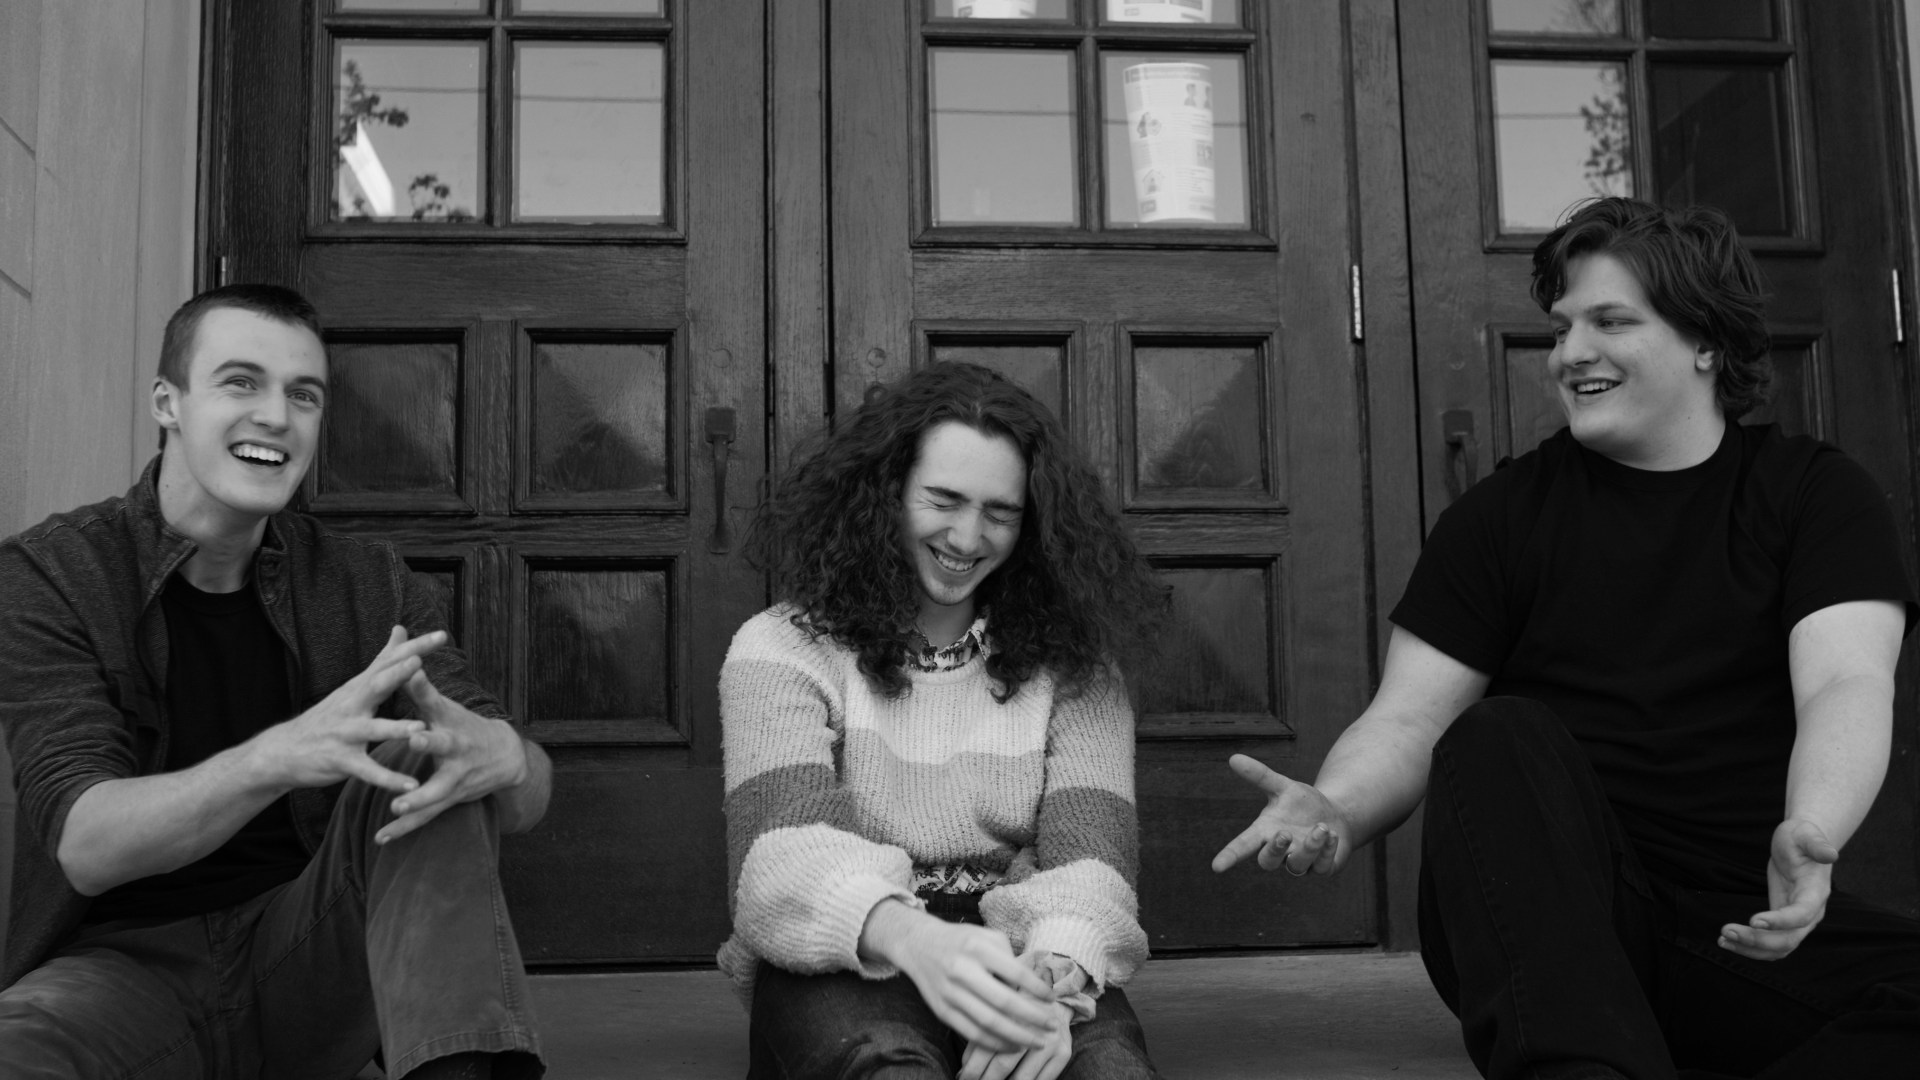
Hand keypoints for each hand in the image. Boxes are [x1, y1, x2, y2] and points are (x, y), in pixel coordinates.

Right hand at [251, 625, 435, 793]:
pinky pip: (369, 771)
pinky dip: (389, 779)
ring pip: (373, 729)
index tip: (443, 635)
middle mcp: (353, 705)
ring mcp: (346, 733)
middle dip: (398, 674)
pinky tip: (410, 786)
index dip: (415, 648)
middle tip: (419, 663)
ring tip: (420, 729)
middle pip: (377, 685)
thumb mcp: (355, 685)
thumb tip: (399, 628)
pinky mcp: (342, 760)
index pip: (390, 661)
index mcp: (361, 687)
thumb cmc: (329, 717)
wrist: (283, 751)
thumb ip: (382, 659)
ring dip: (396, 729)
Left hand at [375, 670, 531, 843]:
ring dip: (417, 801)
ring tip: (395, 807)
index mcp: (452, 728)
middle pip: (443, 750)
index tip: (412, 680)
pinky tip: (382, 838)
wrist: (505, 758)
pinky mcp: (448, 801)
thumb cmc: (466, 727)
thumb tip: (404, 662)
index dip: (424, 694)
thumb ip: (422, 691)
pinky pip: (424, 818)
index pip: (437, 708)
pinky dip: (403, 828)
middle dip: (429, 746)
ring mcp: (455, 781)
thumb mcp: (447, 709)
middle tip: (414, 740)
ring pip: (435, 793)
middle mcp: (456, 755)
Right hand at [862, 902, 1059, 1053]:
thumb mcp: (986, 936)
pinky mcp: (941, 1011)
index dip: (1036, 988)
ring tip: (1038, 1042)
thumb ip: (1009, 958)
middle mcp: (962, 970)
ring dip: (1017, 1036)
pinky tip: (1012, 1046)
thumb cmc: (962, 940)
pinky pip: (971, 1033)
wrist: (918, 944)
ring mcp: (949, 993)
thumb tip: (1030, 989)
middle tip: (1052, 1027)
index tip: (1052, 999)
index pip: (1014, 972)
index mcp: (977, 948)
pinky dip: (994, 1043)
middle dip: (1032, 1018)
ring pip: (988, 1022)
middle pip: (1003, 1002)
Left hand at [960, 1001, 1073, 1079]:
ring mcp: (1049, 1042)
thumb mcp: (996, 1017)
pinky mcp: (1064, 1054)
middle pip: (1002, 1065)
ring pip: (1022, 1078)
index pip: (986, 1048)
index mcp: (1010, 1013)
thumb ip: (979, 1040)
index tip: (962, 1079)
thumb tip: (964, 1070)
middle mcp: (1031, 1026)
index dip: (972, 1070)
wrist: (1057, 1002)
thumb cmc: (1018, 1013)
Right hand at [1211, 753, 1351, 875]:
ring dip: (1309, 847)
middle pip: (1267, 861)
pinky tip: (1333, 834)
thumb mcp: (1283, 788)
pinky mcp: (1323, 868)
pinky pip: (1323, 867)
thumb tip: (1233, 757)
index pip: (1242, 846)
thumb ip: (1260, 776)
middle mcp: (1281, 852)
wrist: (1335, 817)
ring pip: (1298, 866)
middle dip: (1275, 850)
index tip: (1216, 867)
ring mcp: (1302, 863)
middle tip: (1284, 833)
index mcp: (1266, 832)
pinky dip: (1328, 850)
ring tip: (1321, 827)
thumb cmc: (1303, 805)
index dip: (1230, 856)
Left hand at [1719, 818, 1836, 960]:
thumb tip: (1832, 854)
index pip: (1801, 915)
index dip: (1780, 922)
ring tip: (1722, 940)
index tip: (1753, 920)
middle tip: (1726, 931)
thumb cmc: (1802, 837)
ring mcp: (1797, 921)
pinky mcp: (1783, 923)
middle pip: (1788, 939)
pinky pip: (1770, 944)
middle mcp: (1810, 913)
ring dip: (1751, 949)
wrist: (1801, 845)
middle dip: (1757, 940)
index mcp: (1816, 894)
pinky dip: (1750, 947)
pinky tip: (1728, 940)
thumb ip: (1817, 844)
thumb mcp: (1806, 834)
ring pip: (1779, 948)